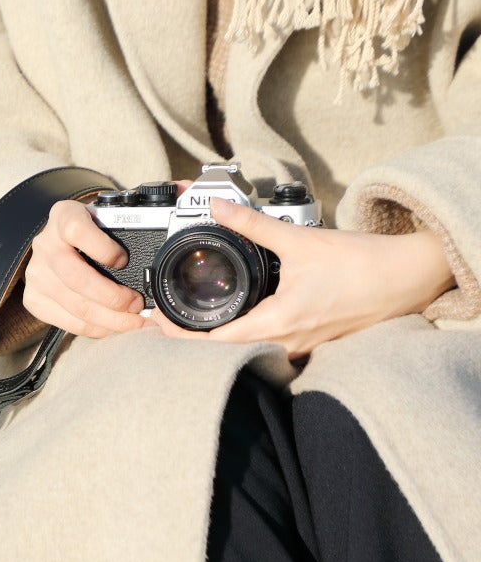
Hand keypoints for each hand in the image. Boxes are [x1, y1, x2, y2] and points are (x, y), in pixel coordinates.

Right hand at [22, 197, 152, 337]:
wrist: (64, 243)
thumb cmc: (97, 230)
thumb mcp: (114, 212)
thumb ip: (150, 204)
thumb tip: (185, 188)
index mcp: (65, 216)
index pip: (75, 229)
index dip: (101, 248)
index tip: (123, 259)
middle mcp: (45, 243)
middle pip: (75, 277)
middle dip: (113, 297)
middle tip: (138, 305)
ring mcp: (37, 273)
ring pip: (75, 305)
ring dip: (110, 319)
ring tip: (134, 321)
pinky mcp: (34, 298)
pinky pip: (68, 322)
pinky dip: (96, 328)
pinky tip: (114, 325)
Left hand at [152, 198, 455, 358]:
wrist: (407, 278)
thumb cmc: (361, 263)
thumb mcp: (299, 240)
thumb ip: (252, 225)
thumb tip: (218, 206)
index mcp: (278, 322)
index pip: (215, 343)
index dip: (179, 337)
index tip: (154, 325)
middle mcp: (286, 343)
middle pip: (223, 354)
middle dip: (188, 342)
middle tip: (158, 326)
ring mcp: (299, 349)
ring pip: (244, 354)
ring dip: (213, 344)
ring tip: (184, 327)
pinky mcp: (309, 345)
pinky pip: (266, 350)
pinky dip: (241, 342)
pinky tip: (228, 328)